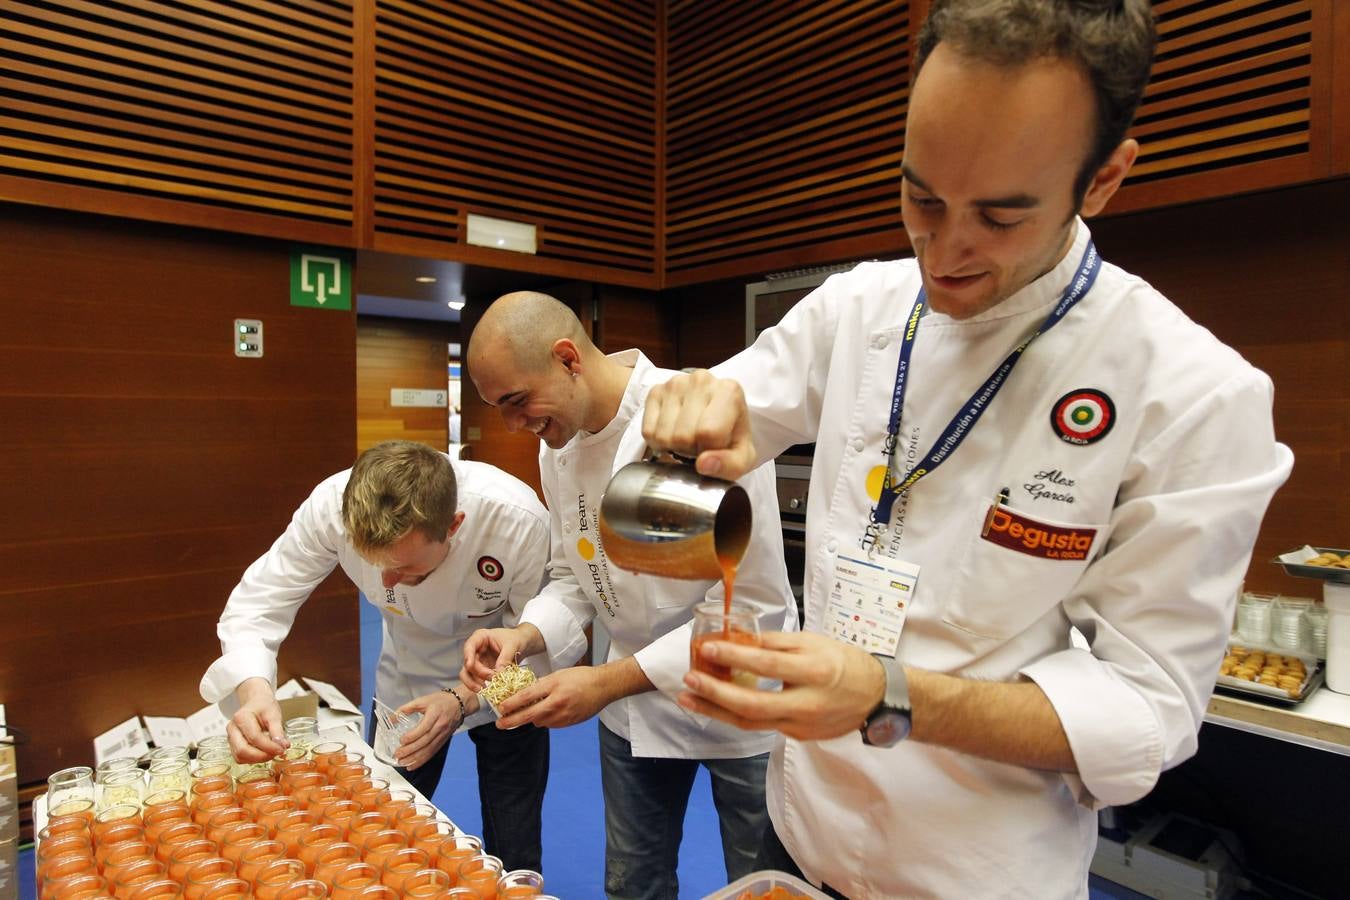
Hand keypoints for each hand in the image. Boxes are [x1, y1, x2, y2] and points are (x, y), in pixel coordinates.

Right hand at [228, 677, 289, 762]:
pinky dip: (252, 759)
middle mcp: (232, 728)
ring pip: (240, 757)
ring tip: (271, 752)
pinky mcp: (233, 745)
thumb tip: (283, 746)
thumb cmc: (264, 705)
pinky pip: (240, 758)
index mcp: (241, 717)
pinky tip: (264, 753)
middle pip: (242, 750)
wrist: (256, 701)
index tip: (282, 749)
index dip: (269, 746)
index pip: (254, 737)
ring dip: (257, 759)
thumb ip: (278, 731)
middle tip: (276, 753)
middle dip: (261, 756)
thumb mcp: (274, 714)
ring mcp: (230, 738)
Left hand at [394, 689, 473, 769]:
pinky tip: (412, 765)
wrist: (459, 704)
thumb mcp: (423, 700)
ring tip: (402, 762)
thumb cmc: (441, 701)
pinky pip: (432, 753)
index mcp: (435, 714)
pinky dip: (422, 760)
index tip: (401, 740)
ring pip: (428, 750)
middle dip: (410, 750)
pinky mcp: (443, 741)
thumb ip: (406, 708)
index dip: (412, 736)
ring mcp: (442, 735)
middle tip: (398, 754)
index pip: (424, 728)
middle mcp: (440, 726)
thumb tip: (392, 718)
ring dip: (415, 758)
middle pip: (425, 741)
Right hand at [460, 626, 539, 690]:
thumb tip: (498, 672)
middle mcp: (476, 649)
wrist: (522, 643)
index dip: (468, 656)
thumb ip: (505, 657)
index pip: (469, 646)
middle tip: (492, 678)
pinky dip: (479, 685)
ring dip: (474, 682)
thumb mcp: (513, 645)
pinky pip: (475, 679)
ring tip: (485, 688)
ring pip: (467, 674)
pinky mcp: (481, 670)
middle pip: (468, 663)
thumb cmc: (516, 639)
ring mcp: (478, 660)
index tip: (470, 666)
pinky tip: (487, 689)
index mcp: (481, 637)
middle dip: (478, 673)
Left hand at [495, 666, 614, 729]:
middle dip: (511, 721)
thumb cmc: (581, 677)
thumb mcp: (558, 675)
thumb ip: (541, 685)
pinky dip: (544, 719)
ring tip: (528, 711)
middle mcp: (557, 702)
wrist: (603, 687)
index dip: (511, 704)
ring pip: (538, 721)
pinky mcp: (569, 723)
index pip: (527, 697)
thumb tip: (524, 695)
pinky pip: (550, 724)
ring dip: (531, 718)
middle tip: (499, 724)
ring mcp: (563, 715)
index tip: (500, 708)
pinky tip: (548, 711)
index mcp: (553, 686)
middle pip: (529, 715)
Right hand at [642, 370, 756, 480]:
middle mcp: (701, 380)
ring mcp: (675, 383)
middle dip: (690, 449)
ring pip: (663, 435)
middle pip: (683, 435)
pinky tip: (673, 432)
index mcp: (730, 391)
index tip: (714, 448)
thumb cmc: (730, 438)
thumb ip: (729, 465)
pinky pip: (648, 431)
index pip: (708, 433)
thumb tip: (703, 464)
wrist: (717, 418)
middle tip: (700, 444)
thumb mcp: (742, 458)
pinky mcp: (656, 391)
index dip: (709, 451)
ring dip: (674, 446)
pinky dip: (658, 441)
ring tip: (688, 437)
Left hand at [677, 631, 885, 740]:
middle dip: (716, 694)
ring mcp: (801, 725)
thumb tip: (739, 639)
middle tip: (689, 680)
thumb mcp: (814, 642)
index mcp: (815, 671)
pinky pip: (761, 726)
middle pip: (753, 704)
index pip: (767, 664)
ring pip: (751, 722)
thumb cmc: (843, 662)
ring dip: (715, 711)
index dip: (734, 657)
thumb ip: (777, 643)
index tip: (707, 649)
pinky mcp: (798, 736)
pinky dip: (735, 715)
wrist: (876, 697)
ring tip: (688, 699)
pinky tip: (716, 706)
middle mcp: (807, 703)